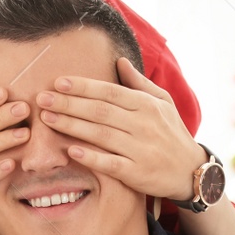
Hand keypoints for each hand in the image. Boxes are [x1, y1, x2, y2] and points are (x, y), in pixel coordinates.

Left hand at [36, 56, 205, 203]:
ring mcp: (141, 150)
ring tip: (48, 119)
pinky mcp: (138, 173)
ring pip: (101, 135)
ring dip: (72, 126)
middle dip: (68, 104)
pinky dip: (91, 157)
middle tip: (42, 99)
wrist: (192, 171)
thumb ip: (139, 83)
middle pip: (100, 111)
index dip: (83, 87)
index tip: (58, 82)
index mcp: (147, 105)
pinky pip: (110, 164)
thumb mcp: (163, 103)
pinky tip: (71, 151)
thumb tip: (119, 61)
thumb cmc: (172, 133)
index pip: (109, 91)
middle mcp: (144, 125)